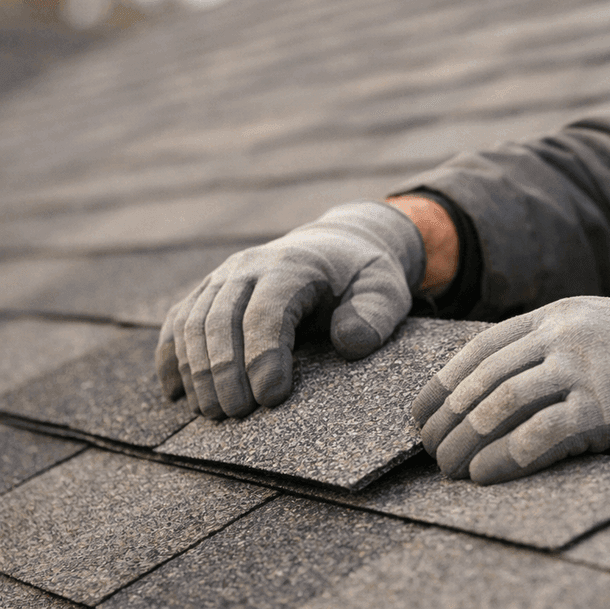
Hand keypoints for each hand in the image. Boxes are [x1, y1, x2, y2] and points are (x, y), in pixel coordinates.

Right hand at [157, 201, 425, 418]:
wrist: (336, 247)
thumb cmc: (361, 277)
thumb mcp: (385, 290)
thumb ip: (374, 315)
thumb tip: (349, 343)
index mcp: (292, 265)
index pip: (267, 312)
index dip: (264, 356)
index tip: (271, 398)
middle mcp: (248, 267)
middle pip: (221, 319)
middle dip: (224, 371)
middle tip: (236, 415)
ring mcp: (222, 278)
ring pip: (192, 322)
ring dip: (197, 370)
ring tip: (212, 414)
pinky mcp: (208, 292)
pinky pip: (177, 321)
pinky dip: (171, 356)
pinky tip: (176, 393)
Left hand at [413, 296, 609, 483]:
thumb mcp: (590, 327)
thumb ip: (545, 344)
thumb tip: (488, 384)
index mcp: (553, 317)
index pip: (478, 350)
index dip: (441, 386)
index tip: (420, 415)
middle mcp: (562, 338)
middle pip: (483, 381)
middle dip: (447, 420)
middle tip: (430, 451)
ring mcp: (583, 371)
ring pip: (502, 405)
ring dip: (468, 442)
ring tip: (450, 469)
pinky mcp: (604, 409)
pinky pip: (539, 435)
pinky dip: (505, 457)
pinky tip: (487, 474)